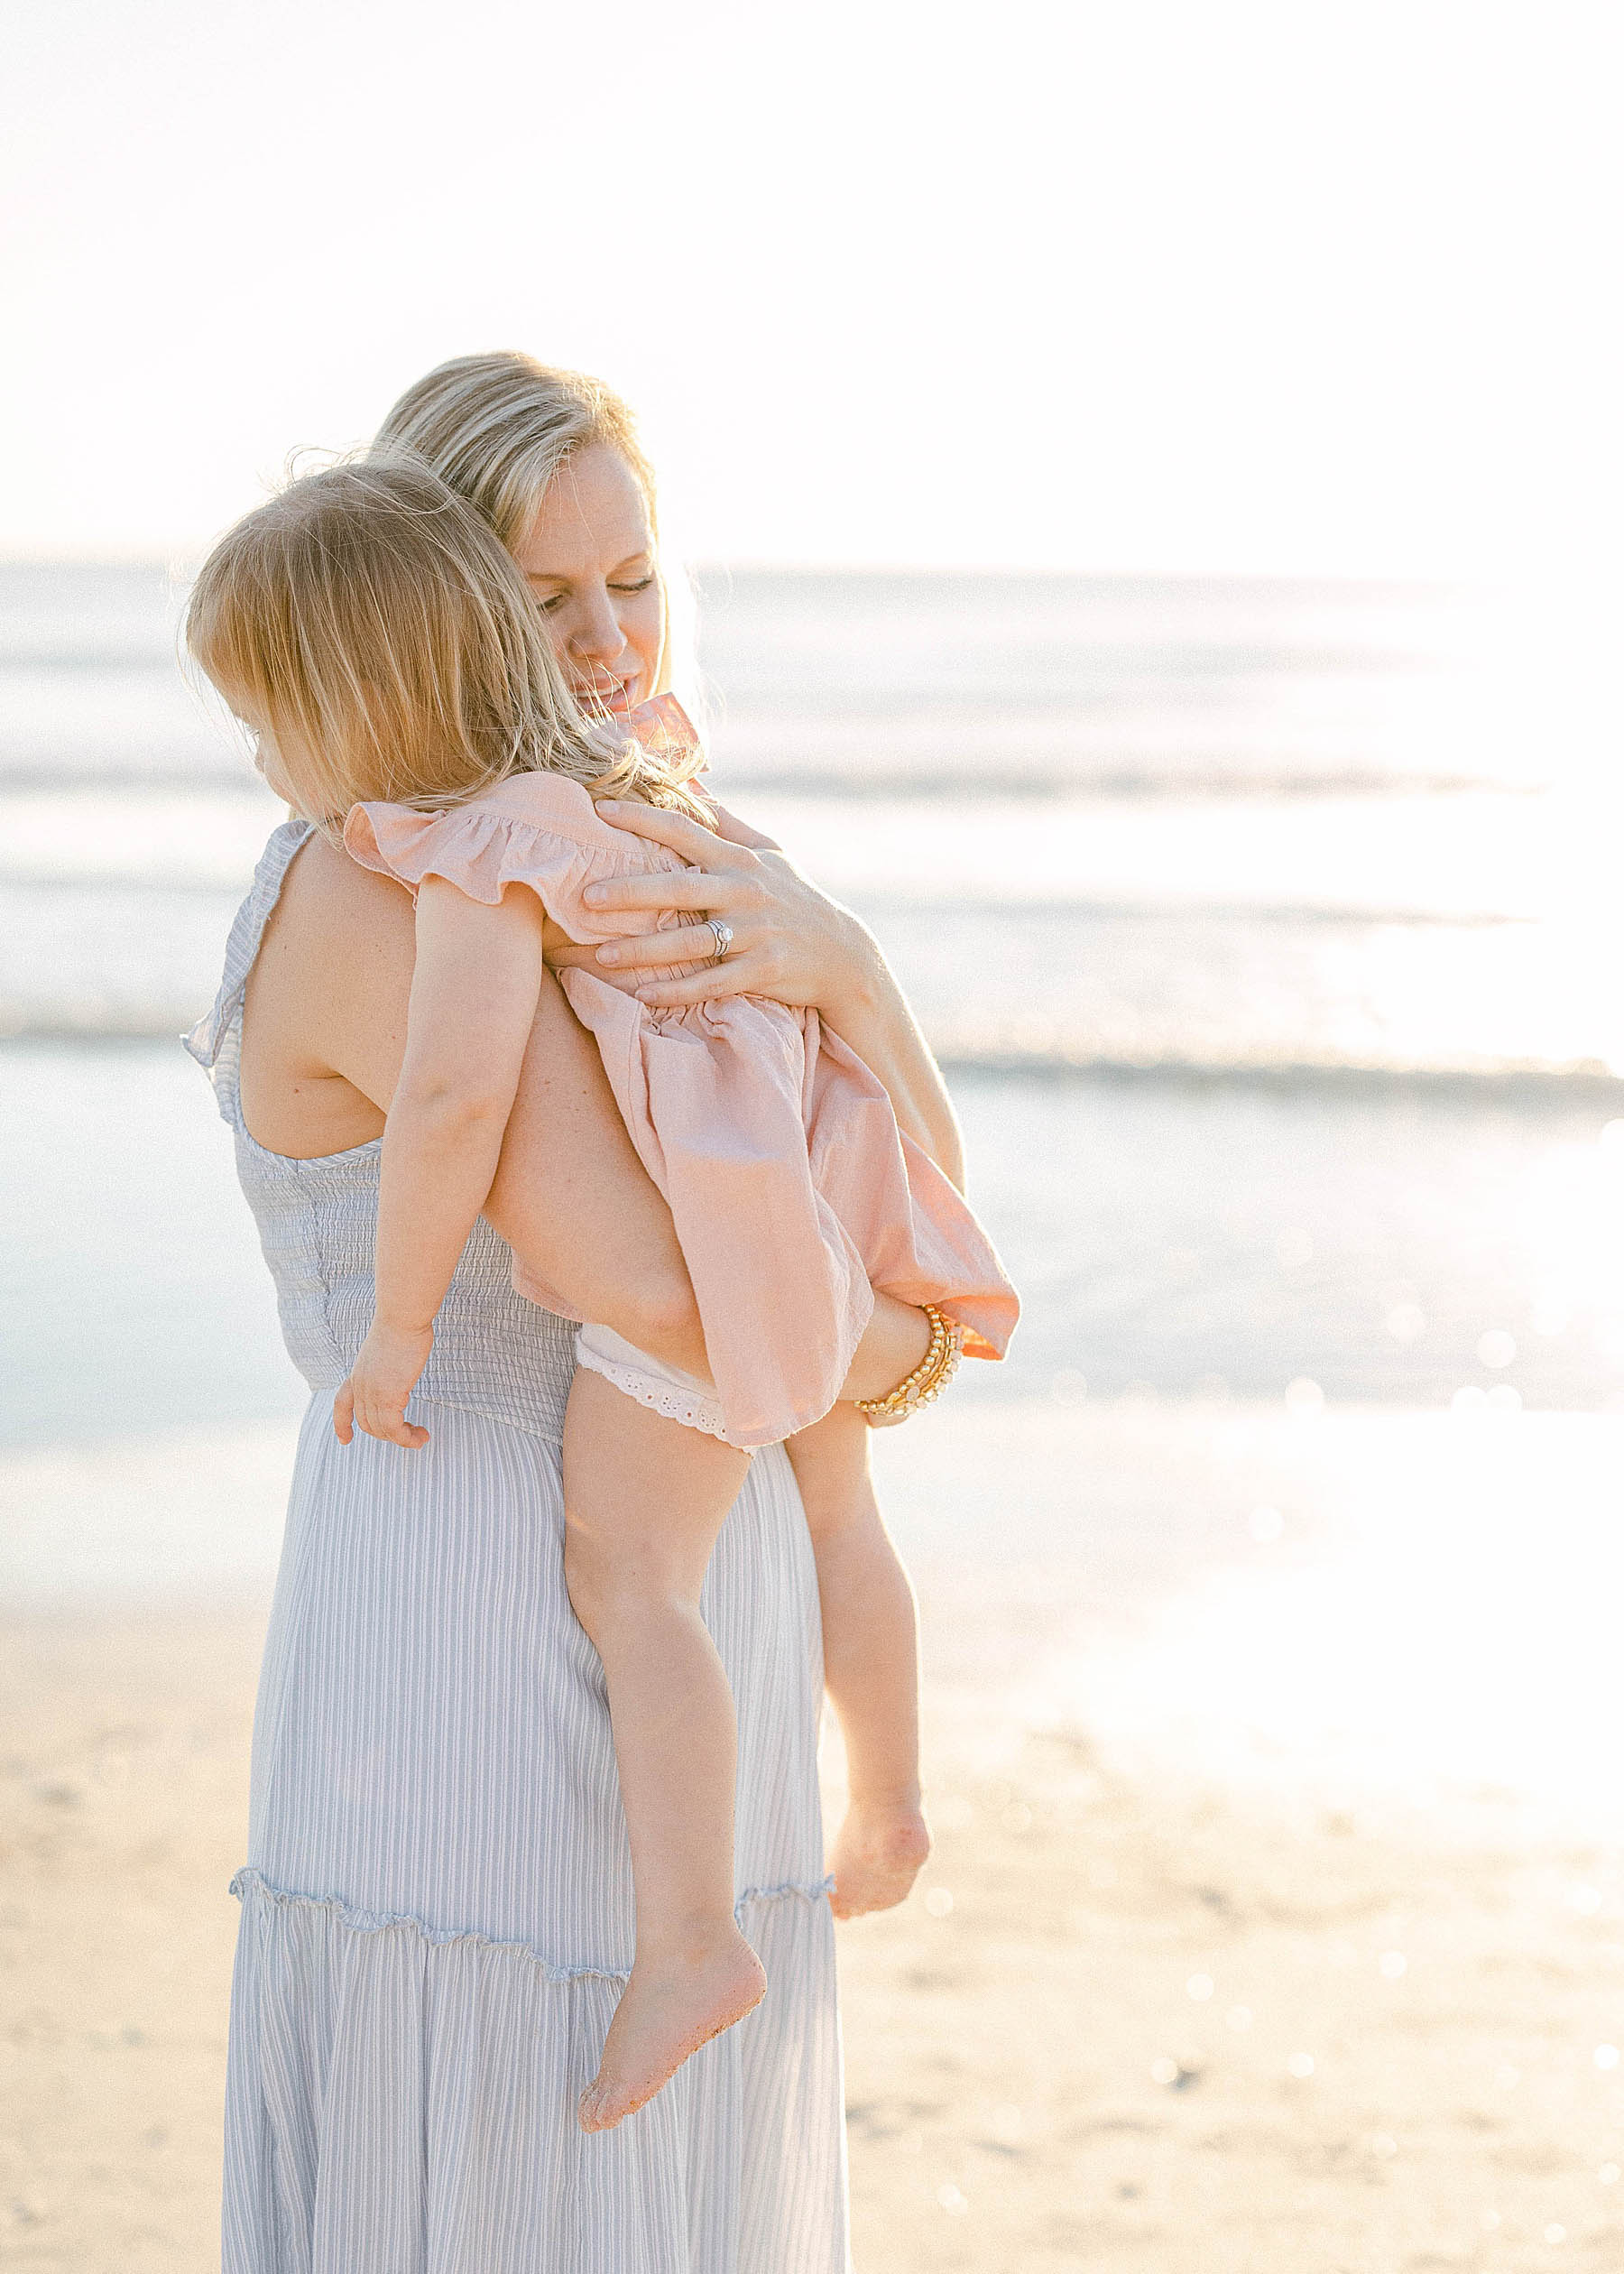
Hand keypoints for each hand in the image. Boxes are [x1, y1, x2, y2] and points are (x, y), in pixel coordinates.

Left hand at [333, 1321, 433, 1448]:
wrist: (402, 1318)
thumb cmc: (402, 1325)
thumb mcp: (386, 1349)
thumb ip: (387, 1363)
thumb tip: (400, 1363)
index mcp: (357, 1374)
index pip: (342, 1404)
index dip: (342, 1424)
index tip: (345, 1440)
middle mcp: (361, 1386)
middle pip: (367, 1424)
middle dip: (388, 1435)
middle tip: (411, 1433)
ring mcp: (372, 1393)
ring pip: (382, 1430)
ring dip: (402, 1440)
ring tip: (421, 1437)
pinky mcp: (389, 1396)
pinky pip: (394, 1429)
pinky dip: (407, 1439)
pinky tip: (421, 1435)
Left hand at [581, 799, 880, 1014]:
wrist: (841, 953)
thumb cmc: (795, 897)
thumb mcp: (770, 852)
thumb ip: (730, 823)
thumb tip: (695, 787)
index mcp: (739, 859)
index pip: (684, 829)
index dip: (642, 817)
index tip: (599, 810)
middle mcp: (744, 891)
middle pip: (679, 888)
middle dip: (631, 891)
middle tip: (587, 898)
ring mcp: (754, 933)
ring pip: (690, 942)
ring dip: (644, 951)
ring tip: (602, 956)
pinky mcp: (762, 970)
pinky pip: (713, 982)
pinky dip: (679, 990)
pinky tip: (645, 994)